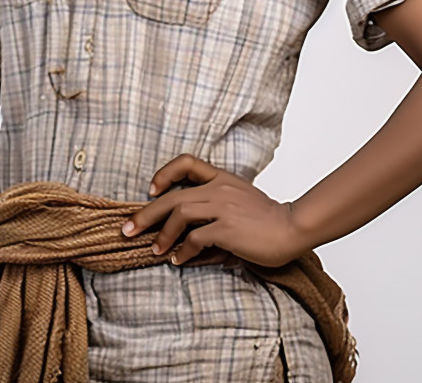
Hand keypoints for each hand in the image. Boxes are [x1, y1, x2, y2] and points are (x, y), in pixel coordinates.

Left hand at [120, 153, 305, 268]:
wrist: (293, 228)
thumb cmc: (267, 220)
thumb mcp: (239, 203)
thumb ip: (213, 212)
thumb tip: (185, 241)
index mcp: (221, 178)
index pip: (187, 162)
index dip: (165, 173)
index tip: (151, 189)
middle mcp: (218, 189)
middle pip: (172, 196)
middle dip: (146, 214)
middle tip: (129, 230)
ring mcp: (222, 207)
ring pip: (179, 214)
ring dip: (162, 235)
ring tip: (155, 250)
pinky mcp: (227, 228)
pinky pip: (195, 239)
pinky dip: (183, 251)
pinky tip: (179, 260)